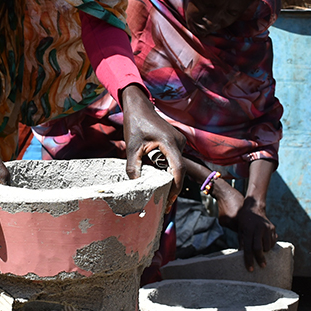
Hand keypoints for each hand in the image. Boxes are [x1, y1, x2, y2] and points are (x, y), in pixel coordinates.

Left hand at [119, 84, 184, 202]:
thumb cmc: (135, 124)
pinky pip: (174, 160)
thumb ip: (133, 167)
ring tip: (161, 195)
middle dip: (172, 187)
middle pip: (179, 170)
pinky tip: (160, 180)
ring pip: (177, 166)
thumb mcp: (131, 147)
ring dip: (170, 179)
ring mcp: (179, 142)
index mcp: (169, 142)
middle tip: (164, 204)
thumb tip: (135, 186)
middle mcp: (179, 142)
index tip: (169, 200)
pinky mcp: (176, 142)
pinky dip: (168, 170)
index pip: (177, 169)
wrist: (139, 107)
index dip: (175, 186)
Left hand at [216, 187, 275, 270]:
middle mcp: (259, 229)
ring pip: (268, 246)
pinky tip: (265, 244)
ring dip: (265, 251)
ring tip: (261, 252)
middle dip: (260, 259)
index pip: (248, 248)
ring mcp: (267, 228)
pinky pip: (272, 241)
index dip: (249, 260)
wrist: (253, 208)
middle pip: (259, 248)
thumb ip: (242, 243)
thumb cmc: (244, 222)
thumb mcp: (240, 231)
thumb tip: (242, 256)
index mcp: (249, 230)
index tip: (250, 269)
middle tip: (262, 266)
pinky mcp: (272, 228)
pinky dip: (269, 245)